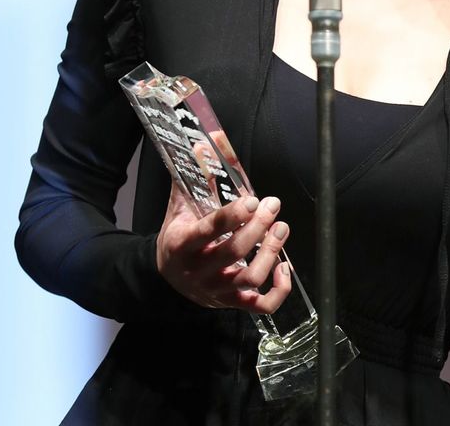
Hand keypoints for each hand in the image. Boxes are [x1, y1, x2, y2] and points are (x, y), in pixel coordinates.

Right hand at [157, 181, 290, 312]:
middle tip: (272, 205)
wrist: (166, 275)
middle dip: (259, 226)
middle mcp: (198, 270)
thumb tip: (205, 144)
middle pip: (234, 252)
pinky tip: (284, 267)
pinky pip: (260, 306)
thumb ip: (194, 175)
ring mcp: (216, 290)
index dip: (234, 214)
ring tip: (281, 228)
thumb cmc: (178, 234)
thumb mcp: (180, 205)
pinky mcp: (231, 302)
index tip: (253, 199)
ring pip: (249, 278)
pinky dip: (278, 290)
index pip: (210, 229)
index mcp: (182, 244)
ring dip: (271, 252)